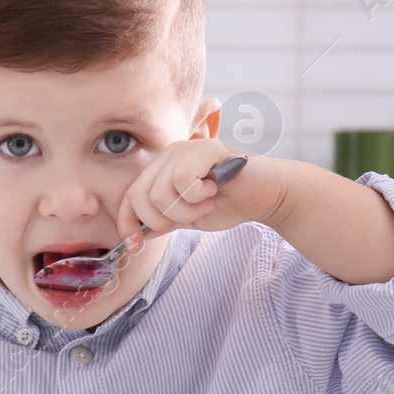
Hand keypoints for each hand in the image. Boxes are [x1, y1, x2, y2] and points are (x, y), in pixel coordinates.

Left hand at [115, 139, 280, 248]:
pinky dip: (197, 196)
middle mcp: (168, 154)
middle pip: (139, 197)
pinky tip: (213, 191)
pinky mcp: (204, 148)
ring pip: (160, 192)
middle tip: (188, 219)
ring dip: (185, 210)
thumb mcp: (187, 219)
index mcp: (161, 169)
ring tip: (206, 204)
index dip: (127, 223)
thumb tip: (134, 235)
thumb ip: (162, 222)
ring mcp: (185, 148)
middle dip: (161, 220)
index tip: (136, 245)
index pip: (129, 197)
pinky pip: (180, 180)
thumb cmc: (229, 204)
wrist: (266, 196)